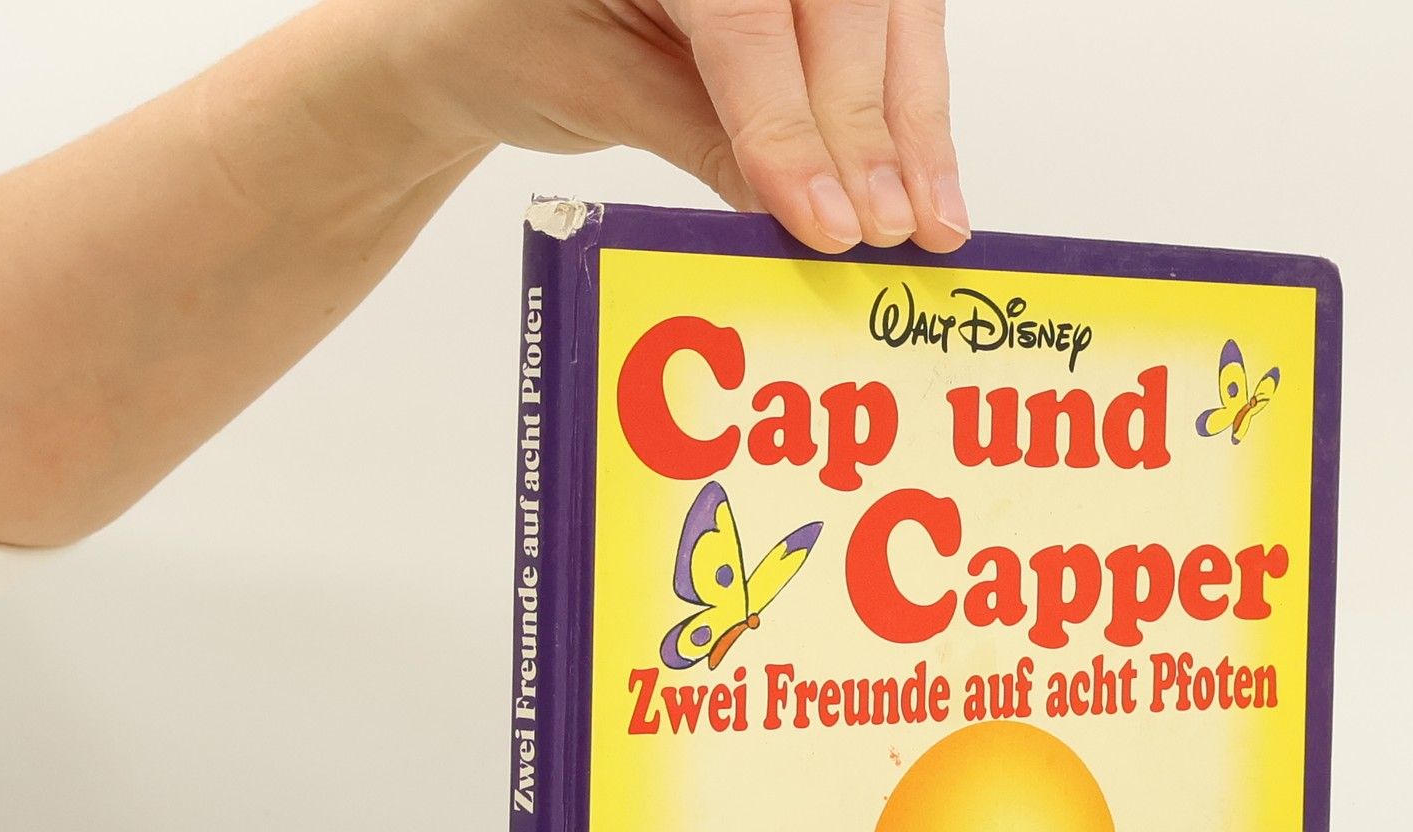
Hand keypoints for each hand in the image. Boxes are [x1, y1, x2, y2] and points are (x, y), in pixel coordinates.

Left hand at [376, 0, 968, 251]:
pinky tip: (927, 182)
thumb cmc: (514, 36)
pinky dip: (913, 105)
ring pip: (889, 10)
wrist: (483, 17)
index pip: (744, 18)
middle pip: (840, 5)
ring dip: (915, 122)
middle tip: (884, 229)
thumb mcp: (591, 88)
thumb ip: (700, 136)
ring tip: (929, 223)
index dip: (790, 123)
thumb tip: (804, 215)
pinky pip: (891, 25)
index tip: (824, 219)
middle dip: (868, 128)